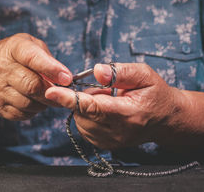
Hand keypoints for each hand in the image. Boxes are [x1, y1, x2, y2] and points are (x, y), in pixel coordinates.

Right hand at [0, 33, 71, 120]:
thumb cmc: (12, 55)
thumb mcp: (29, 45)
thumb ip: (47, 58)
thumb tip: (64, 78)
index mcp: (13, 48)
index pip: (32, 58)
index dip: (51, 68)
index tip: (67, 78)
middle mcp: (1, 68)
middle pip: (32, 86)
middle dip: (53, 91)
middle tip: (64, 92)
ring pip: (29, 103)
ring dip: (44, 102)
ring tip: (47, 95)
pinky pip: (22, 114)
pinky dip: (33, 110)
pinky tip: (33, 101)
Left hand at [45, 63, 191, 149]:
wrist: (165, 119)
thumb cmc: (154, 93)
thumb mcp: (144, 75)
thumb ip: (119, 72)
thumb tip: (96, 71)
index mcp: (128, 113)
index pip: (93, 107)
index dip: (70, 99)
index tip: (50, 92)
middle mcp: (117, 132)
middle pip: (82, 112)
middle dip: (85, 96)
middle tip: (105, 90)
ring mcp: (110, 141)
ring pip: (80, 120)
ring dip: (86, 106)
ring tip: (107, 100)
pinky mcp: (104, 144)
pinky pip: (83, 127)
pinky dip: (87, 115)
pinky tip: (103, 110)